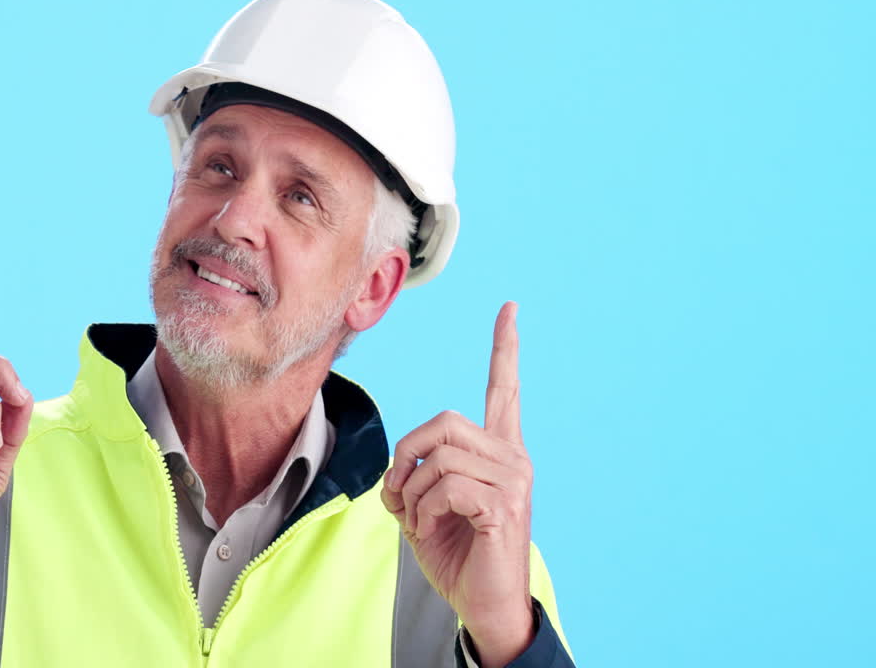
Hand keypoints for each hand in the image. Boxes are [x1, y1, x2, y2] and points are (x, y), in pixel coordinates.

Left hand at [381, 302, 533, 667]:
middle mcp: (512, 457)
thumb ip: (414, 475)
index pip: (504, 390)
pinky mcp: (505, 504)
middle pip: (444, 422)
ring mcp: (513, 479)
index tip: (510, 309)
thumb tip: (400, 467)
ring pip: (438, 458)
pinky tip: (431, 530)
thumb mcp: (424, 508)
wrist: (484, 604)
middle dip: (406, 453)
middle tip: (399, 492)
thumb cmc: (458, 555)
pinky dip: (422, 510)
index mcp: (498, 451)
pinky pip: (444, 486)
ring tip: (421, 522)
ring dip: (411, 494)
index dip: (505, 348)